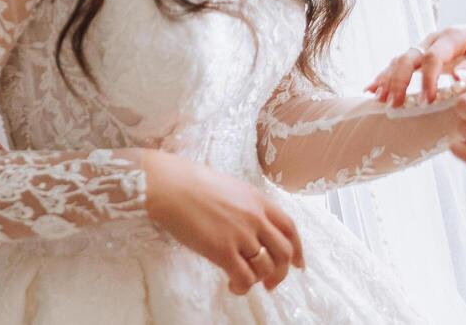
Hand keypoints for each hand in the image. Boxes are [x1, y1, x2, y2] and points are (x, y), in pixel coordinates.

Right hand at [142, 151, 304, 295]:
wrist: (167, 185)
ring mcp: (241, 235)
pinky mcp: (223, 250)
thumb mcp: (228, 186)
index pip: (290, 228)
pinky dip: (243, 286)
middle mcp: (255, 218)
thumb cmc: (188, 180)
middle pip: (284, 252)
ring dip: (259, 280)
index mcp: (258, 200)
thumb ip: (244, 205)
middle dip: (281, 272)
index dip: (298, 249)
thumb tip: (247, 224)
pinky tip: (233, 286)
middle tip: (271, 282)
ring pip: (265, 267)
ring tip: (244, 281)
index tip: (298, 263)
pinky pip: (244, 277)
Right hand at [367, 21, 465, 107]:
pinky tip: (372, 89)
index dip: (428, 78)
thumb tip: (457, 78)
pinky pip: (400, 65)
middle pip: (409, 57)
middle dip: (399, 80)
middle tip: (395, 103)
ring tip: (378, 99)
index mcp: (452, 36)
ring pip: (400, 60)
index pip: (433, 57)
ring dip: (387, 79)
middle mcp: (433, 39)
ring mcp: (425, 47)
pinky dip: (385, 77)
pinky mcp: (422, 57)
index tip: (428, 100)